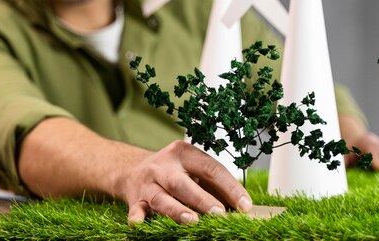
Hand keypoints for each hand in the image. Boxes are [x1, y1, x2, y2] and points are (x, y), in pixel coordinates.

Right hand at [117, 140, 251, 224]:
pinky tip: (138, 224)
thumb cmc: (173, 171)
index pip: (210, 168)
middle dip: (202, 199)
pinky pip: (135, 209)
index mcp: (184, 153)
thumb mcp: (192, 168)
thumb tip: (240, 207)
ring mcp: (148, 183)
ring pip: (161, 197)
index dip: (229, 187)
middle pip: (183, 183)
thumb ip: (212, 184)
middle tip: (220, 213)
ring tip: (193, 221)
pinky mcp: (135, 200)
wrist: (133, 169)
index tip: (244, 205)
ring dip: (177, 210)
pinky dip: (137, 217)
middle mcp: (164, 166)